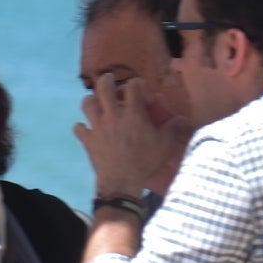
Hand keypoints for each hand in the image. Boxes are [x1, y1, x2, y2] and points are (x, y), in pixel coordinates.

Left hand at [74, 74, 185, 200]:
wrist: (122, 181)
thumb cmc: (145, 161)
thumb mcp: (165, 145)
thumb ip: (173, 129)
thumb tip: (184, 118)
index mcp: (133, 114)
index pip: (133, 87)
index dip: (136, 83)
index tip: (139, 88)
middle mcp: (113, 115)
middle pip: (103, 88)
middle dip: (107, 81)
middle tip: (110, 80)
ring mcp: (97, 126)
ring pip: (87, 103)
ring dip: (92, 100)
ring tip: (97, 103)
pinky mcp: (87, 139)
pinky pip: (79, 128)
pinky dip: (82, 127)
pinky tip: (87, 129)